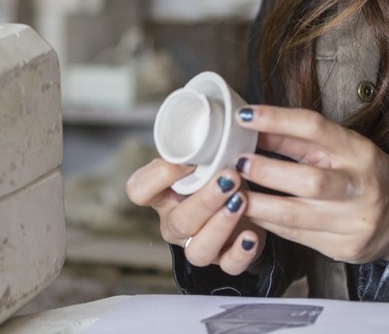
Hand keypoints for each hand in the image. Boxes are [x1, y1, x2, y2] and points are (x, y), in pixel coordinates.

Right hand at [126, 158, 265, 275]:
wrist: (247, 202)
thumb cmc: (219, 173)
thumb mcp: (206, 157)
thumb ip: (201, 145)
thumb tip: (209, 120)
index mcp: (162, 195)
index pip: (138, 190)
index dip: (158, 177)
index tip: (187, 161)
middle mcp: (175, 223)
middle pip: (178, 221)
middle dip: (205, 200)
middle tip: (229, 178)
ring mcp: (198, 244)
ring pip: (198, 250)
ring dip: (220, 225)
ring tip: (241, 202)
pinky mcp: (225, 260)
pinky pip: (228, 267)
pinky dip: (240, 253)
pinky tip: (250, 236)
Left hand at [234, 105, 388, 263]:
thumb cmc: (363, 173)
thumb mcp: (338, 147)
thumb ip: (296, 138)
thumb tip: (253, 126)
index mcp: (358, 151)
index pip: (315, 128)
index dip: (277, 119)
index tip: (244, 116)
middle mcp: (359, 186)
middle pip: (308, 179)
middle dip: (266, 170)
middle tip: (236, 163)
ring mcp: (353, 220)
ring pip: (296, 214)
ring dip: (257, 203)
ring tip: (231, 193)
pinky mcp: (343, 246)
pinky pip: (296, 235)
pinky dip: (267, 223)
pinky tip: (249, 213)